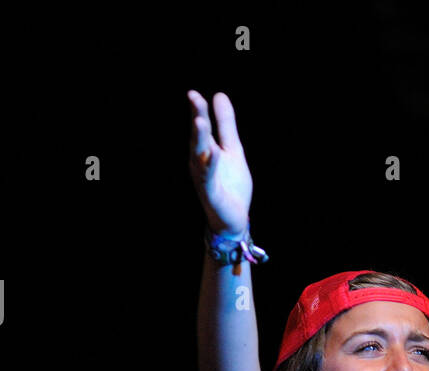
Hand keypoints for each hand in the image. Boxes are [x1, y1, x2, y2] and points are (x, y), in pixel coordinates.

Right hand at [187, 90, 252, 235]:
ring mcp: (204, 178)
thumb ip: (226, 125)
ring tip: (200, 121)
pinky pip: (209, 178)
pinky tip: (212, 153)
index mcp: (204, 150)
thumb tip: (219, 94)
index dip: (198, 110)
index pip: (200, 127)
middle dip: (196, 118)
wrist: (234, 219)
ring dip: (200, 139)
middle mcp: (199, 163)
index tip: (193, 93)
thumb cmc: (230, 184)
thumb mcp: (232, 149)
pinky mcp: (211, 194)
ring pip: (200, 156)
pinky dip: (210, 166)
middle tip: (193, 98)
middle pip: (198, 138)